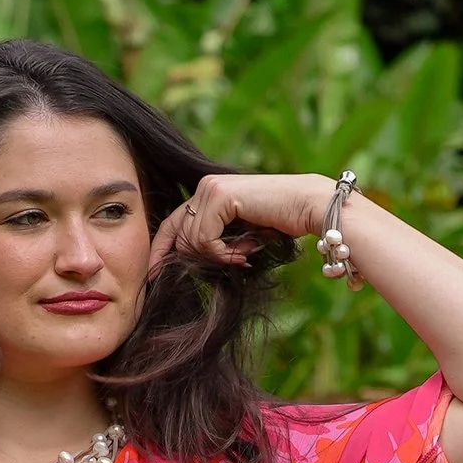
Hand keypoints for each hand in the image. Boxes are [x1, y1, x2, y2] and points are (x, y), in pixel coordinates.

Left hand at [147, 168, 333, 271]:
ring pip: (191, 241)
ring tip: (247, 252)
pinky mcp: (219, 196)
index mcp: (207, 193)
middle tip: (237, 260)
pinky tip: (247, 249)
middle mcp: (204, 187)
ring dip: (220, 257)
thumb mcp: (239, 235)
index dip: (160, 251)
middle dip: (201, 259)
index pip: (171, 224)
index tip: (152, 276)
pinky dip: (224, 253)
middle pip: (178, 236)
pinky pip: (204, 239)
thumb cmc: (281, 224)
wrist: (310, 208)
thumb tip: (184, 260)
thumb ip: (214, 240)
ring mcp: (210, 189)